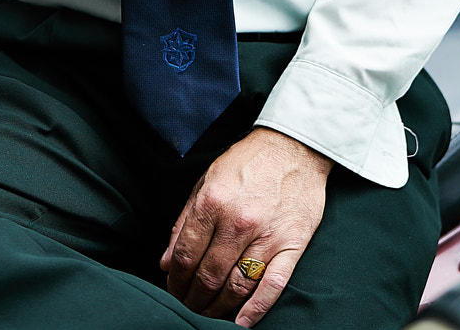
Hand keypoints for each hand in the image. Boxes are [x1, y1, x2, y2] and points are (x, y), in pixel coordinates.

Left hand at [162, 128, 330, 325]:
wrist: (294, 147)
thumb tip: (165, 261)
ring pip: (237, 285)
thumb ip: (184, 222)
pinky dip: (255, 309)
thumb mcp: (205, 181)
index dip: (175, 280)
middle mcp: (237, 221)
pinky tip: (241, 322)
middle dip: (193, 298)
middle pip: (209, 275)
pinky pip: (272, 285)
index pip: (186, 256)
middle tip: (188, 307)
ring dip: (218, 307)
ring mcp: (267, 235)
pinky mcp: (292, 244)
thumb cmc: (246, 163)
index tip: (173, 289)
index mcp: (212, 203)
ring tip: (208, 314)